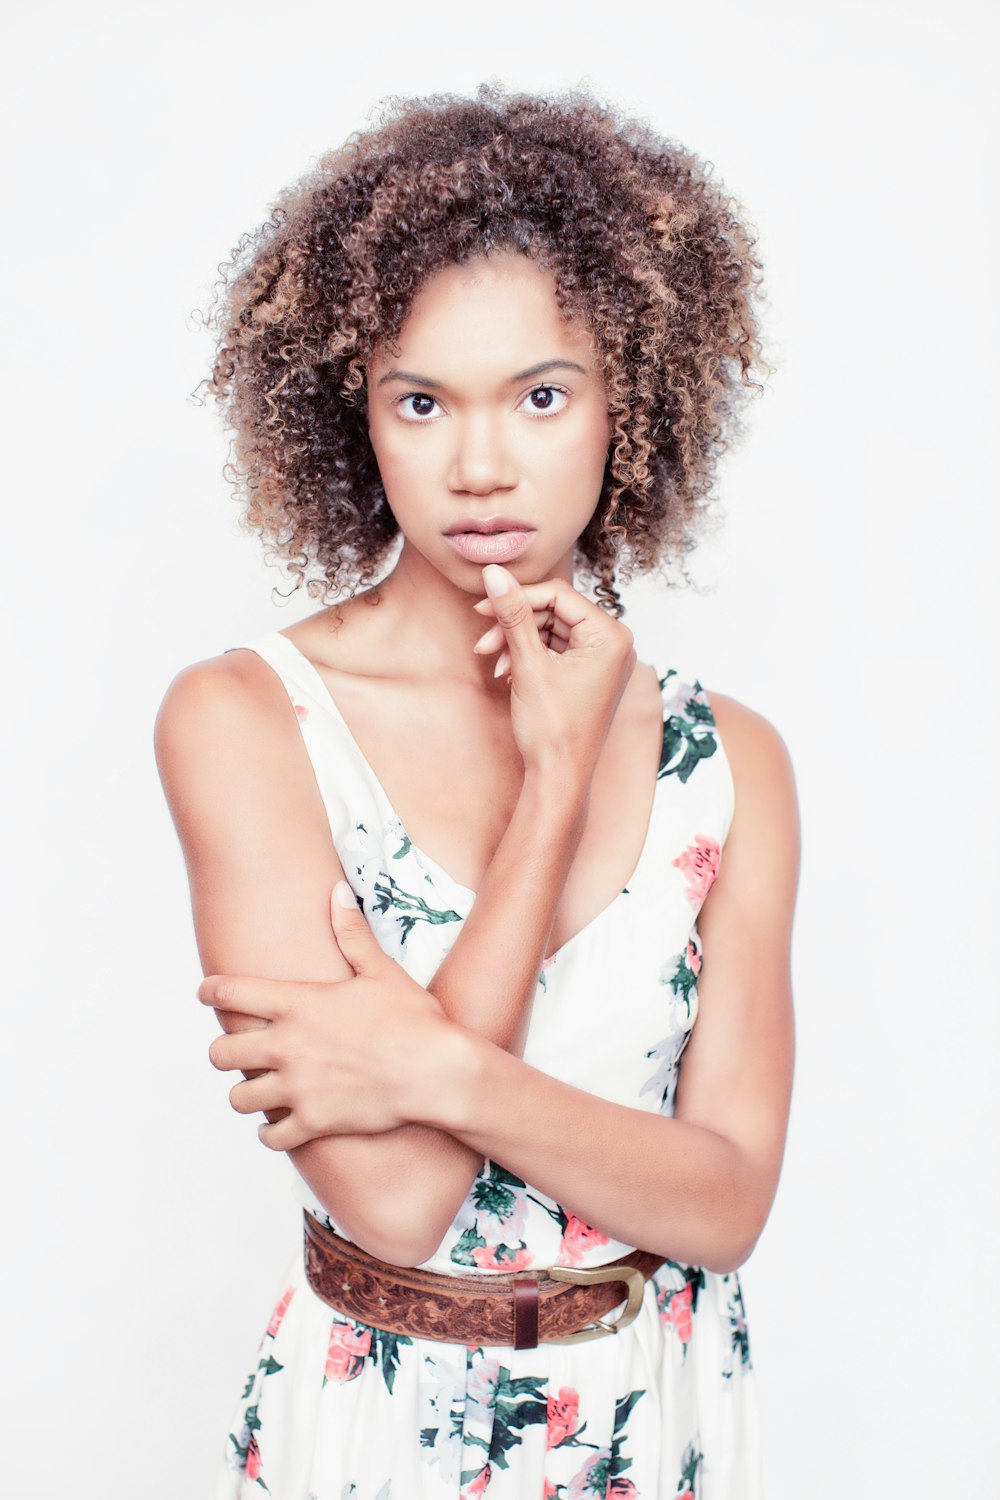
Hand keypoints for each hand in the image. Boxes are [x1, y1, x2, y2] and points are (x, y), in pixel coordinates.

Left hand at [200, 883, 452, 1149]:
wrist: (436, 1072)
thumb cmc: (412, 1019)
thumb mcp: (380, 970)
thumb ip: (351, 933)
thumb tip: (336, 891)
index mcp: (297, 1005)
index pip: (230, 993)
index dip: (211, 991)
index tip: (207, 993)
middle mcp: (287, 1046)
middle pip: (219, 1054)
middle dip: (225, 1051)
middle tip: (240, 1049)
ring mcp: (296, 1088)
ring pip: (238, 1098)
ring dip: (247, 1092)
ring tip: (262, 1088)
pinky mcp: (312, 1122)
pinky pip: (270, 1137)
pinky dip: (273, 1132)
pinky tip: (283, 1123)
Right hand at [472, 565, 636, 786]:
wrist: (559, 777)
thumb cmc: (553, 729)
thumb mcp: (529, 664)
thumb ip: (512, 614)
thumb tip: (494, 574)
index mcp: (611, 636)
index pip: (558, 595)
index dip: (517, 598)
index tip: (482, 606)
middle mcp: (613, 644)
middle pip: (553, 611)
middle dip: (514, 625)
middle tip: (483, 642)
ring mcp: (601, 660)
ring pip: (549, 630)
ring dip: (516, 642)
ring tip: (492, 661)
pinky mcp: (587, 674)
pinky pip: (554, 650)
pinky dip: (528, 657)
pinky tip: (507, 672)